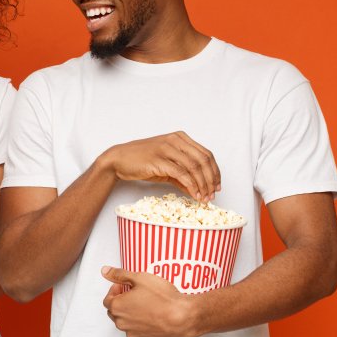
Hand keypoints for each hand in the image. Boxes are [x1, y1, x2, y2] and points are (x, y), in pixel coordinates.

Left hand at [101, 266, 196, 336]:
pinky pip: (138, 331)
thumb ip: (119, 274)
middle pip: (115, 312)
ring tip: (145, 304)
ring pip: (126, 322)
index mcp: (117, 307)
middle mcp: (122, 323)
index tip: (125, 285)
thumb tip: (105, 271)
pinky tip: (151, 316)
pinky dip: (141, 324)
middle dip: (121, 302)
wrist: (182, 317)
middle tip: (134, 293)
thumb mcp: (139, 278)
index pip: (107, 299)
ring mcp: (133, 333)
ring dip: (130, 314)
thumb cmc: (162, 298)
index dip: (115, 290)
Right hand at [104, 132, 220, 201]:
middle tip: (212, 195)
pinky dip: (191, 186)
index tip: (217, 186)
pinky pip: (181, 173)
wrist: (119, 159)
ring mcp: (167, 148)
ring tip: (204, 198)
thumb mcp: (166, 166)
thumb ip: (183, 176)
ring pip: (194, 167)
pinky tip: (194, 195)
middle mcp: (175, 140)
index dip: (215, 171)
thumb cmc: (141, 161)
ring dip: (203, 185)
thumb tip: (198, 190)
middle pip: (203, 160)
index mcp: (180, 138)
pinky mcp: (159, 160)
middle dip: (211, 179)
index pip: (206, 154)